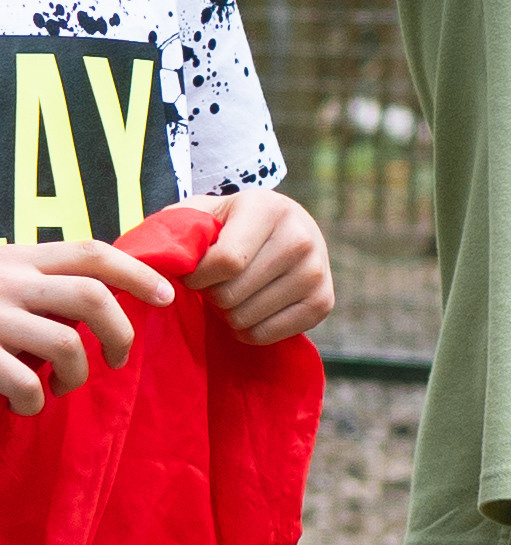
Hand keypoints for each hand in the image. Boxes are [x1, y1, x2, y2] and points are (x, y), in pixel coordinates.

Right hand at [0, 240, 175, 415]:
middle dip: (119, 333)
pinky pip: (26, 384)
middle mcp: (9, 282)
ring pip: (66, 344)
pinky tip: (27, 405)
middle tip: (118, 359)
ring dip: (75, 375)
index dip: (137, 273)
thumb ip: (49, 287)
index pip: (91, 254)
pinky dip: (34, 402)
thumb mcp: (8, 283)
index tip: (166, 296)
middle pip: (91, 296)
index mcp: (22, 260)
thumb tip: (112, 300)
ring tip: (60, 386)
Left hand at [184, 192, 335, 346]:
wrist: (286, 228)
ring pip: (245, 318)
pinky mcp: (323, 303)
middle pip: (232, 294)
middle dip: (211, 295)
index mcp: (268, 209)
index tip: (190, 274)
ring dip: (227, 313)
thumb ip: (175, 228)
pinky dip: (247, 330)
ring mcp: (316, 272)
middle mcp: (301, 238)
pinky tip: (249, 309)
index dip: (196, 277)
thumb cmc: (232, 224)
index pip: (226, 261)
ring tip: (234, 292)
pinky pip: (266, 335)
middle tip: (214, 283)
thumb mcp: (204, 211)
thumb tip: (154, 261)